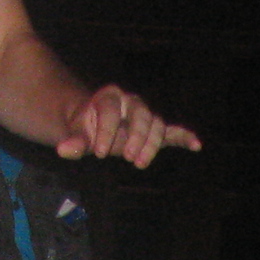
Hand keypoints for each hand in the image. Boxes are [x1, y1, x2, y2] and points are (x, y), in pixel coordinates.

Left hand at [55, 84, 200, 167]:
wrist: (96, 125)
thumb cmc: (86, 129)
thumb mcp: (76, 135)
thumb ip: (73, 142)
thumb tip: (63, 150)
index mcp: (109, 97)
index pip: (111, 112)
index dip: (105, 132)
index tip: (97, 153)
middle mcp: (130, 102)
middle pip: (141, 114)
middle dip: (135, 136)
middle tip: (126, 157)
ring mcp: (144, 116)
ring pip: (156, 124)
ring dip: (151, 144)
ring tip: (138, 163)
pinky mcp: (154, 131)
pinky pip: (172, 132)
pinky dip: (183, 138)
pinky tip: (195, 145)